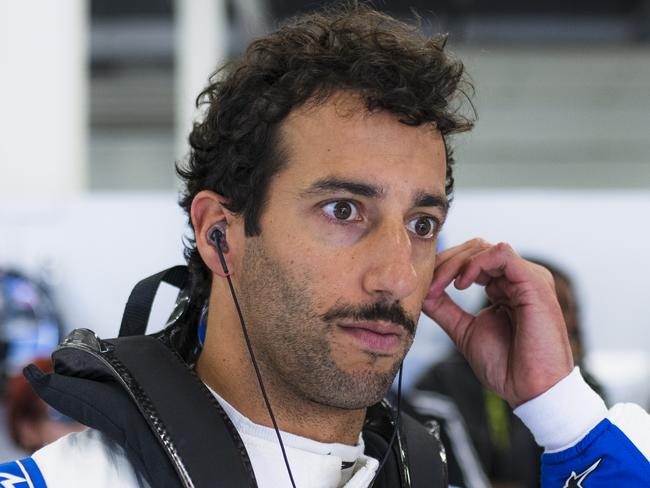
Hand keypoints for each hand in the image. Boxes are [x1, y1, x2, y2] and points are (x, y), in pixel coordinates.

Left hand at [422, 239, 573, 406]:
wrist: (530, 390)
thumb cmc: (506, 367)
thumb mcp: (464, 331)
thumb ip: (445, 309)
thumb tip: (422, 291)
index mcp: (504, 288)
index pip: (470, 259)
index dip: (444, 268)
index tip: (425, 290)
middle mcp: (517, 279)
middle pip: (474, 248)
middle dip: (445, 262)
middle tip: (429, 285)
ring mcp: (527, 278)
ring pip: (483, 248)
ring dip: (454, 263)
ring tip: (440, 286)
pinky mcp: (534, 281)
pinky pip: (501, 253)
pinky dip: (475, 263)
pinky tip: (461, 284)